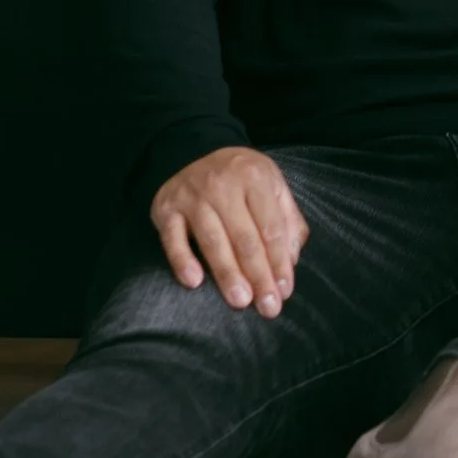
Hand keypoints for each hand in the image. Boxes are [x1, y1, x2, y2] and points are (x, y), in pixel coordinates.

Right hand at [150, 146, 305, 317]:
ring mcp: (192, 196)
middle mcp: (223, 185)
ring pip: (213, 241)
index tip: (284, 291)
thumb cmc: (241, 178)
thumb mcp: (271, 185)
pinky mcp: (166, 208)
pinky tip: (194, 281)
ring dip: (228, 274)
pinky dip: (182, 260)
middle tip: (268, 307)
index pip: (271, 228)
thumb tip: (291, 261)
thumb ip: (287, 220)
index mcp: (255, 177)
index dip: (279, 262)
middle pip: (245, 238)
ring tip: (241, 301)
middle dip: (259, 275)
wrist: (192, 150)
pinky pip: (173, 239)